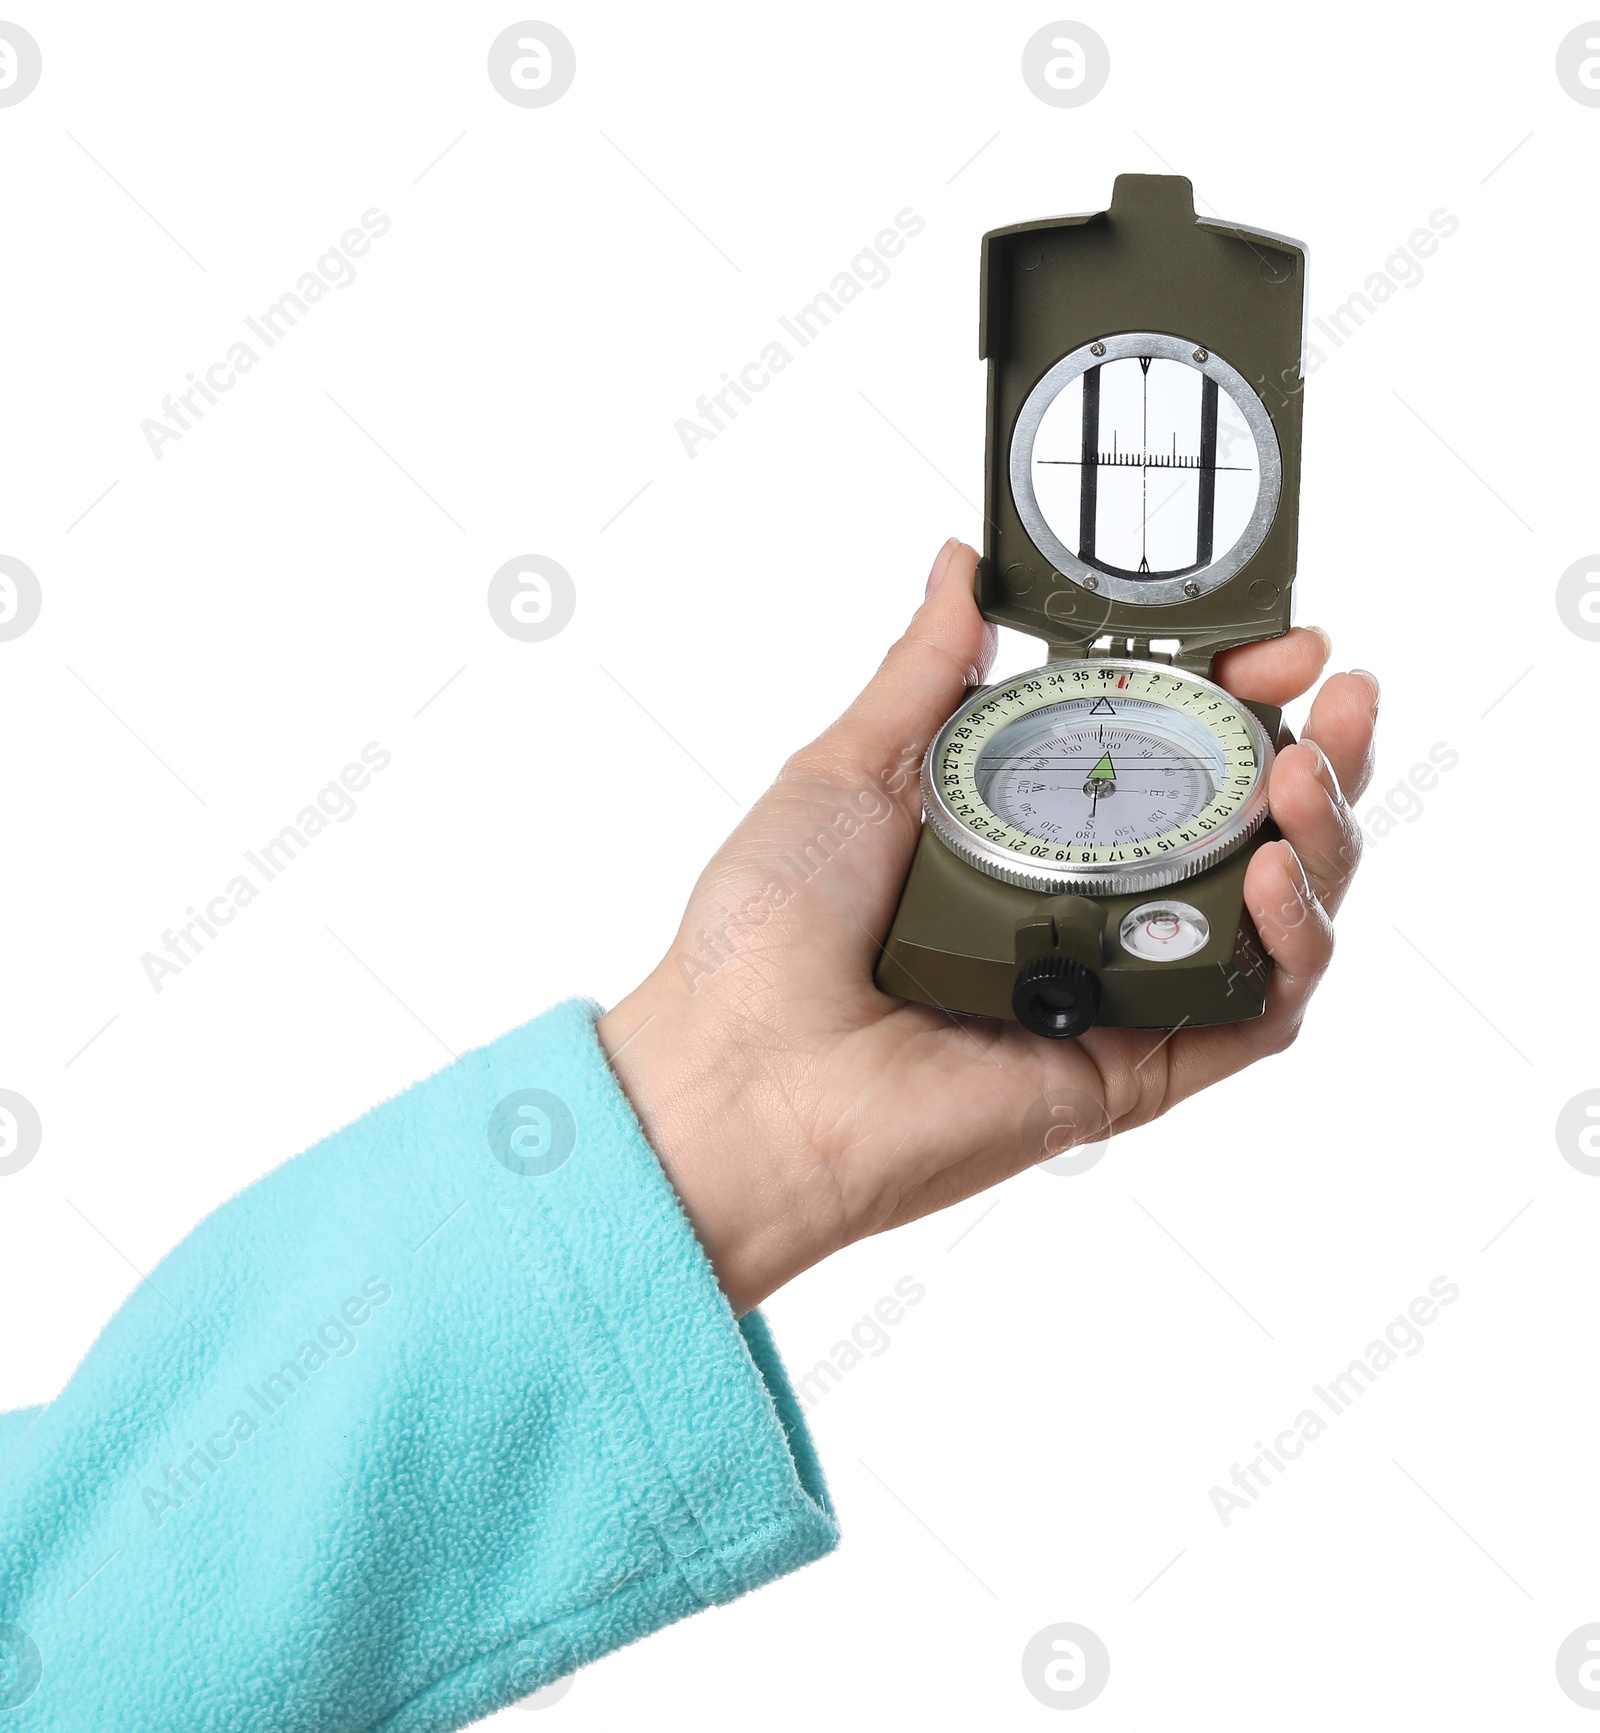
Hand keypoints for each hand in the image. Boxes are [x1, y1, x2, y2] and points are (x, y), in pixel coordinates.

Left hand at [598, 539, 1377, 1312]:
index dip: (1237, 690)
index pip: (1171, 751)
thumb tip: (961, 565)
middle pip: (1248, 829)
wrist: (738, 1076)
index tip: (1279, 638)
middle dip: (1318, 757)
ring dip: (1324, 838)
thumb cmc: (766, 930)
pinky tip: (1275, 876)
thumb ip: (927, 673)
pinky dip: (1291, 944)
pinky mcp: (1136, 1066)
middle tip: (1341, 696)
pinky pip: (1255, 1011)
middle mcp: (1090, 907)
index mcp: (1030, 832)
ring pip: (1278, 917)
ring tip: (1308, 774)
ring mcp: (1120, 988)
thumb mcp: (849, 769)